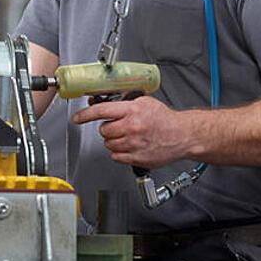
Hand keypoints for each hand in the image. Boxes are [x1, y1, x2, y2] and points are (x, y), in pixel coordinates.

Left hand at [72, 96, 196, 168]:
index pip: (102, 111)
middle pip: (104, 131)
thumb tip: (103, 102)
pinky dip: (120, 153)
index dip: (85, 115)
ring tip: (129, 137)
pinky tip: (131, 146)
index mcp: (132, 111)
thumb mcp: (145, 102)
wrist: (183, 135)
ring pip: (109, 144)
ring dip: (115, 141)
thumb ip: (125, 102)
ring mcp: (133, 144)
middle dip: (109, 129)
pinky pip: (116, 156)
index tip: (77, 118)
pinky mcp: (136, 158)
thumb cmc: (165, 119)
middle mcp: (131, 127)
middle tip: (121, 127)